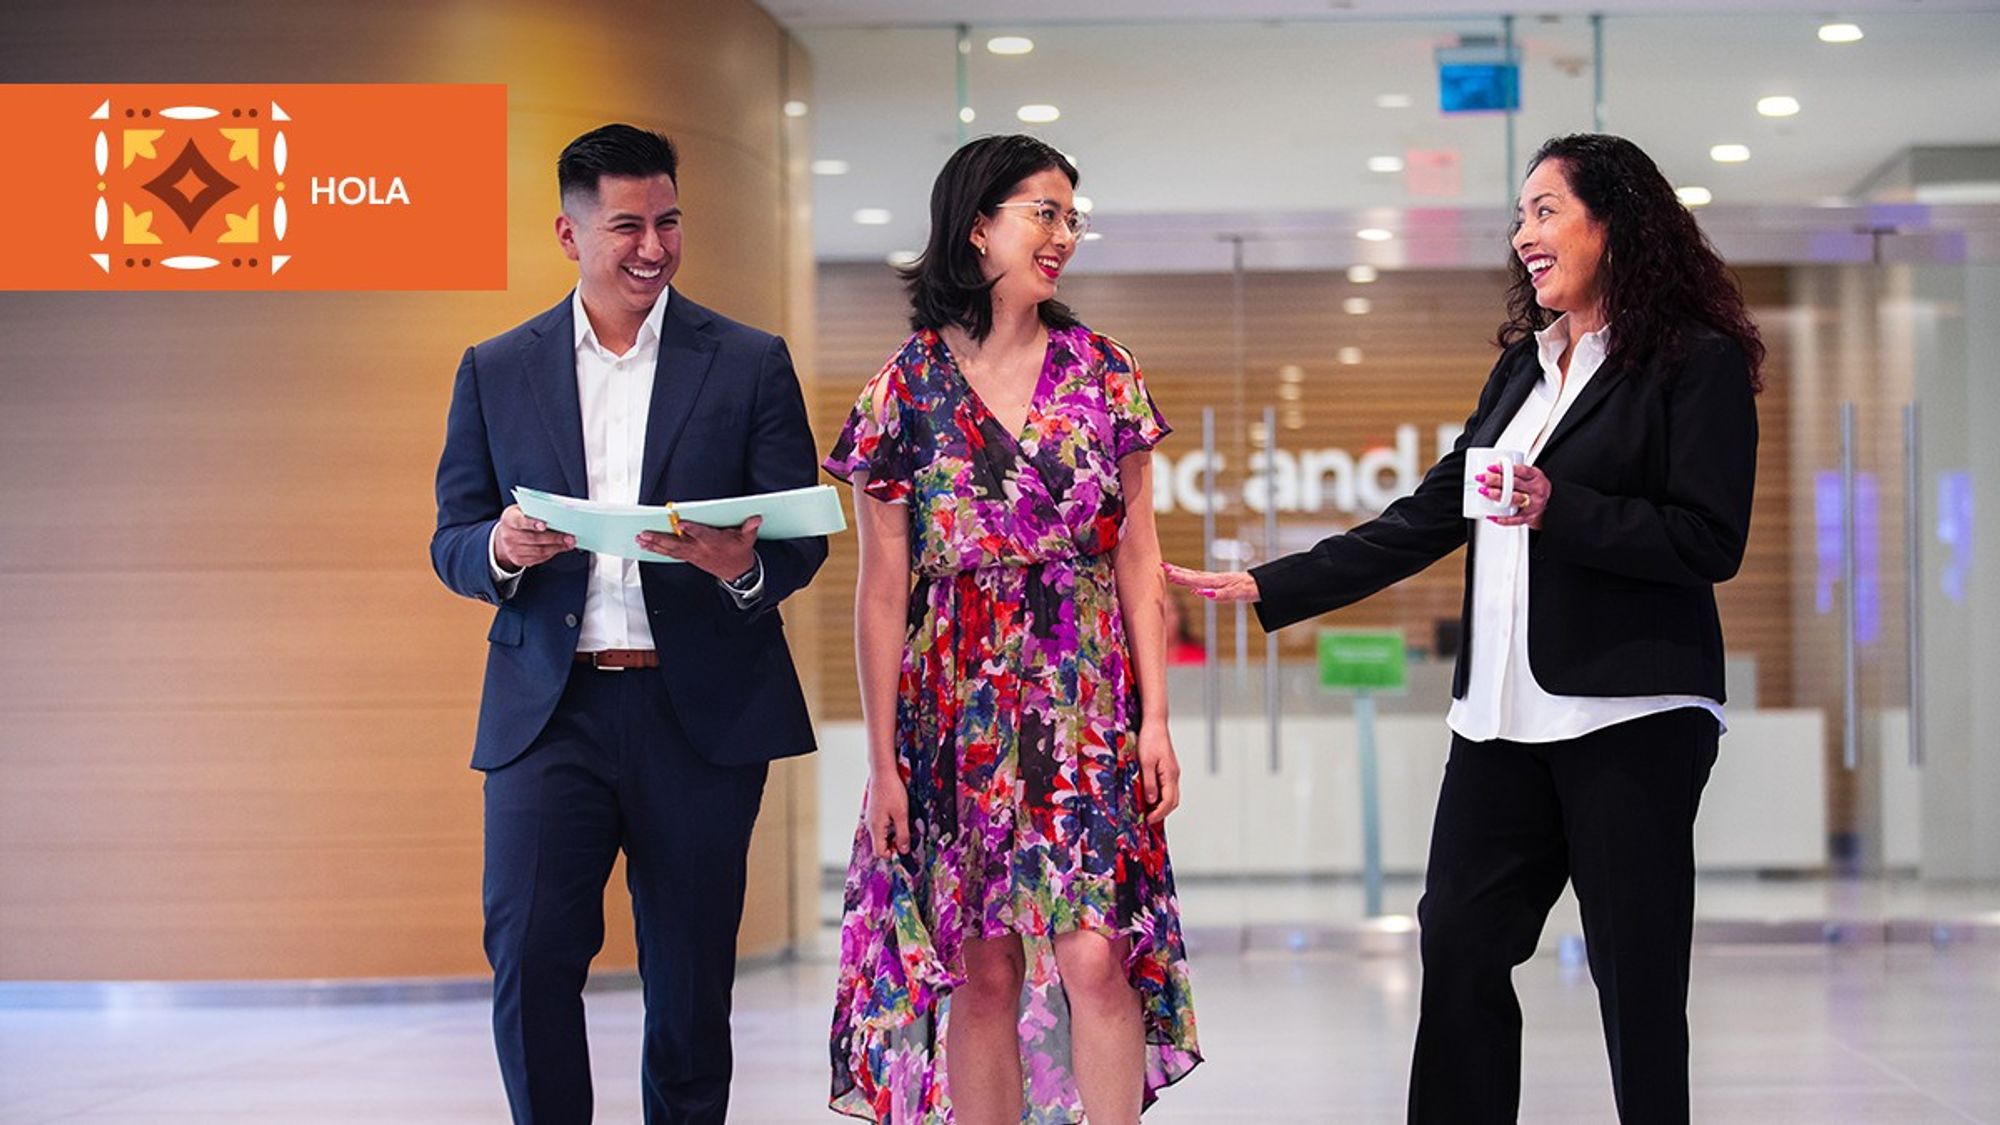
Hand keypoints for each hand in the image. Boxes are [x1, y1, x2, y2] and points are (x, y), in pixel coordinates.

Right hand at [494, 504, 574, 569]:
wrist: (505, 535)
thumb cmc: (519, 519)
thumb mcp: (522, 510)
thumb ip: (535, 511)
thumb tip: (557, 514)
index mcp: (509, 519)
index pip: (520, 521)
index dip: (532, 523)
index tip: (544, 525)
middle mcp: (509, 535)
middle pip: (534, 538)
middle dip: (554, 538)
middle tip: (569, 537)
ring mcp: (512, 549)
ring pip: (538, 551)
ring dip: (556, 547)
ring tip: (568, 543)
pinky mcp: (519, 560)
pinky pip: (538, 559)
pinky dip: (551, 553)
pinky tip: (559, 548)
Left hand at [636, 515, 762, 579]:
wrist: (737, 573)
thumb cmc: (739, 553)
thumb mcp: (747, 539)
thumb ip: (749, 527)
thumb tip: (755, 518)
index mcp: (713, 542)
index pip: (701, 534)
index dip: (691, 529)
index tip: (680, 524)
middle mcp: (699, 549)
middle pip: (677, 544)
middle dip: (660, 539)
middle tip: (645, 534)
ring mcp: (692, 555)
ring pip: (670, 550)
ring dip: (654, 545)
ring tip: (640, 539)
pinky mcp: (688, 558)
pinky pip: (670, 554)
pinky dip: (657, 550)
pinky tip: (646, 546)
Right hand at [865, 769, 910, 858]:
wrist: (883, 772)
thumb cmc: (892, 791)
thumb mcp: (901, 814)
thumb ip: (902, 834)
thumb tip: (903, 850)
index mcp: (876, 828)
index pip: (879, 852)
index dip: (891, 854)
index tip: (904, 849)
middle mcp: (871, 825)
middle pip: (879, 845)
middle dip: (893, 846)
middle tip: (907, 839)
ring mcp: (872, 818)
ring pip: (881, 835)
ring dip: (892, 836)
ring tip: (904, 827)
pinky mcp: (875, 811)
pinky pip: (881, 826)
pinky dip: (890, 827)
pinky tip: (899, 818)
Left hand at [1138, 724, 1181, 824]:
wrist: (1155, 723)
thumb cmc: (1150, 739)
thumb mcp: (1145, 762)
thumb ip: (1149, 783)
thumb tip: (1151, 800)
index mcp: (1170, 775)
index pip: (1168, 802)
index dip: (1159, 813)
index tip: (1148, 820)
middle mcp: (1174, 775)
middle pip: (1173, 801)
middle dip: (1162, 813)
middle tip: (1148, 819)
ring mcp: (1172, 772)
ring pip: (1172, 795)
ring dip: (1162, 805)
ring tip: (1149, 811)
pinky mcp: (1168, 768)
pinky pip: (1168, 787)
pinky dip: (1161, 796)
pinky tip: (1151, 797)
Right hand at [1162, 562, 1259, 602]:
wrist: (1267, 584)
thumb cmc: (1253, 589)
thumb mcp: (1238, 594)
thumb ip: (1221, 594)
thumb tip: (1202, 592)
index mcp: (1218, 582)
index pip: (1196, 579)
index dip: (1182, 577)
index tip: (1168, 573)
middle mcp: (1217, 579)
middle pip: (1194, 576)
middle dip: (1178, 573)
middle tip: (1162, 567)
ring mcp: (1220, 581)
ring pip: (1199, 577)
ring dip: (1184, 575)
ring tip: (1170, 573)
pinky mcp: (1224, 584)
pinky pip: (1206, 582)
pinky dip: (1196, 583)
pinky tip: (1192, 588)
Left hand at [1482, 463, 1551, 529]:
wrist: (1546, 503)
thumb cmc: (1532, 487)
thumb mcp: (1528, 475)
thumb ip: (1513, 472)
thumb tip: (1487, 471)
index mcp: (1536, 477)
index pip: (1521, 470)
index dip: (1505, 468)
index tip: (1490, 468)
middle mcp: (1536, 490)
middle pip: (1515, 484)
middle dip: (1496, 480)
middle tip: (1482, 479)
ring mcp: (1533, 504)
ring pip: (1514, 499)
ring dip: (1497, 495)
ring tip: (1485, 492)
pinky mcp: (1529, 517)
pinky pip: (1515, 519)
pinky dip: (1502, 519)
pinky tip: (1491, 516)